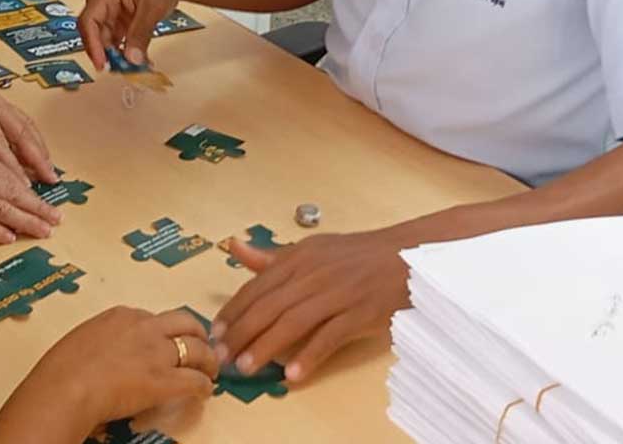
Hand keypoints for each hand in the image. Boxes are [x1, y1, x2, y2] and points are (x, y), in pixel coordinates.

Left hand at [0, 53, 57, 184]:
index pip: (0, 145)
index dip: (13, 168)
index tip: (23, 188)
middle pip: (23, 135)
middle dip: (39, 159)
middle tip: (52, 179)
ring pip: (26, 126)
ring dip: (40, 147)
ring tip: (49, 167)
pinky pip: (21, 120)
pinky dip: (32, 135)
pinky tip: (36, 146)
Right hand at [0, 307, 217, 437]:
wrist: (65, 387)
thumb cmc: (61, 369)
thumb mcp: (82, 339)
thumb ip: (102, 341)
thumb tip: (106, 355)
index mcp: (122, 315)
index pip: (156, 317)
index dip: (165, 331)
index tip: (167, 341)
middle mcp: (145, 327)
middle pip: (185, 323)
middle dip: (197, 335)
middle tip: (202, 348)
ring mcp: (157, 353)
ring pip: (198, 349)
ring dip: (208, 360)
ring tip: (210, 371)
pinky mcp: (164, 381)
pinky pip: (195, 380)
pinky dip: (204, 386)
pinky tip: (204, 392)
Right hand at [76, 0, 189, 70]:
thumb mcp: (152, 7)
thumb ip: (140, 34)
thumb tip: (132, 59)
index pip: (88, 22)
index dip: (92, 45)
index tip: (102, 64)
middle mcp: (104, 1)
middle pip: (95, 32)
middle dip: (105, 53)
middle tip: (120, 71)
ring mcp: (113, 9)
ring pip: (106, 37)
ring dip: (117, 53)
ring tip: (133, 67)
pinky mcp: (122, 17)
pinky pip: (118, 36)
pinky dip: (126, 48)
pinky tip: (138, 59)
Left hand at [211, 228, 410, 383]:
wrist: (408, 255)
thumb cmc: (357, 255)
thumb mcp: (312, 249)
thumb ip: (272, 257)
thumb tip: (234, 248)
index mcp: (298, 257)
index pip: (257, 286)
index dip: (233, 311)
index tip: (215, 333)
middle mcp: (313, 274)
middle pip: (269, 306)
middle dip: (241, 333)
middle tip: (221, 357)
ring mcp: (337, 294)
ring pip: (293, 322)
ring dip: (266, 346)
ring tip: (246, 367)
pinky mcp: (360, 314)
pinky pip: (329, 337)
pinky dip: (309, 356)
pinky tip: (292, 374)